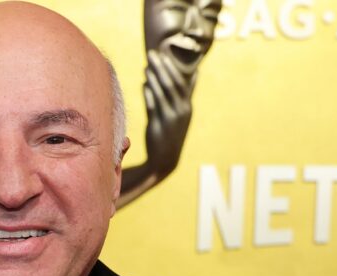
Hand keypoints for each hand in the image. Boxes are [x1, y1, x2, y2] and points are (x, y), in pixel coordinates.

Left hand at [142, 49, 192, 176]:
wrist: (165, 160)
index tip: (167, 53)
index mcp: (187, 107)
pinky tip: (144, 83)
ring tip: (147, 65)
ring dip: (154, 77)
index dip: (175, 67)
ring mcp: (171, 118)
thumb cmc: (171, 134)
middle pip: (173, 84)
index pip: (183, 82)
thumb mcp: (181, 114)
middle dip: (163, 67)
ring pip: (163, 93)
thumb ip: (184, 95)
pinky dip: (149, 93)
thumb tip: (193, 74)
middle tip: (153, 53)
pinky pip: (154, 106)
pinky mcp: (159, 125)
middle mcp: (182, 111)